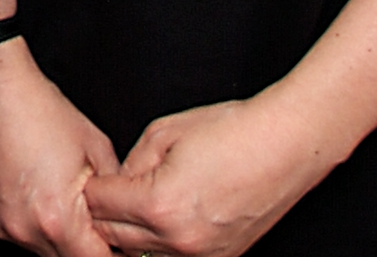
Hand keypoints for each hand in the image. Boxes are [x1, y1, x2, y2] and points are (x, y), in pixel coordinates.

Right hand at [0, 39, 118, 256]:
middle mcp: (27, 229)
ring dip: (65, 238)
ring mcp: (6, 226)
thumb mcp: (98, 152)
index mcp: (59, 218)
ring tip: (71, 202)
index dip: (115, 253)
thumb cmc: (45, 113)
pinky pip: (28, 237)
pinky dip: (43, 227)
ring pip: (48, 252)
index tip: (123, 242)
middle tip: (102, 223)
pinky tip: (48, 198)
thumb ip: (118, 197)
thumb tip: (130, 222)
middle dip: (90, 246)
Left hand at [81, 96, 327, 256]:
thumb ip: (130, 164)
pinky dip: (161, 246)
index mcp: (158, 205)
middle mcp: (178, 239)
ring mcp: (202, 255)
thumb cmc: (231, 132)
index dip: (92, 188)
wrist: (285, 146)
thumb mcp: (163, 133)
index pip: (98, 206)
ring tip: (134, 208)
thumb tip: (114, 184)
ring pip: (141, 255)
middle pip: (114, 238)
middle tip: (108, 194)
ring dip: (130, 235)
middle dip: (104, 214)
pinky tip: (163, 222)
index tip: (93, 179)